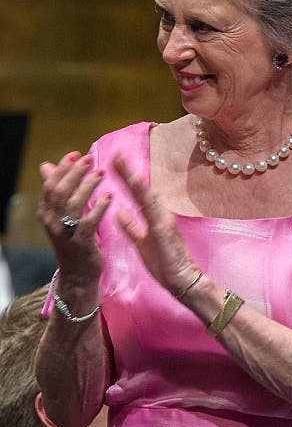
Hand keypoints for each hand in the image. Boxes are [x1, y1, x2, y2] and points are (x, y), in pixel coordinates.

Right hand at [37, 152, 111, 297]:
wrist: (78, 273)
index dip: (62, 168)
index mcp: (46, 213)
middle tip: (90, 159)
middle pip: (59, 191)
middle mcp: (51, 221)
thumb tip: (46, 166)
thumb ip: (57, 191)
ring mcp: (65, 233)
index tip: (76, 153)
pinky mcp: (81, 242)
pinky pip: (89, 222)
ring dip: (87, 186)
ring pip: (72, 204)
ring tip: (101, 173)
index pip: (50, 185)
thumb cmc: (73, 240)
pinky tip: (110, 196)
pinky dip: (99, 207)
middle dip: (74, 172)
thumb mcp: (61, 215)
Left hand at [112, 157, 199, 296]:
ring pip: (146, 195)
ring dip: (134, 179)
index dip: (125, 178)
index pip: (137, 194)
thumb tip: (119, 212)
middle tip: (115, 153)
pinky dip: (143, 197)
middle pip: (141, 189)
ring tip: (122, 164)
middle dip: (128, 172)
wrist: (182, 280)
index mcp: (153, 216)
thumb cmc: (164, 264)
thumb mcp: (141, 243)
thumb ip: (131, 227)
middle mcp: (160, 214)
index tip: (113, 161)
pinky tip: (136, 187)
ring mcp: (163, 220)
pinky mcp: (164, 229)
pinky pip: (151, 211)